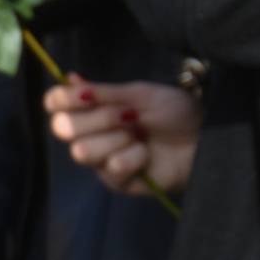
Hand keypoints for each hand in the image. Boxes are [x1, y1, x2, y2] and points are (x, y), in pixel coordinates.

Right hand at [45, 75, 201, 196]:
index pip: (56, 104)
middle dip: (99, 118)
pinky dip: (135, 156)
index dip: (63, 99)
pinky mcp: (116, 181)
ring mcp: (100, 160)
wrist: (204, 137)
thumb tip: (70, 77)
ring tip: (141, 135)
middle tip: (129, 116)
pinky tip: (147, 154)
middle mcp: (90, 135)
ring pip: (82, 151)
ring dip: (117, 138)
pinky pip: (112, 167)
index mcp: (94, 109)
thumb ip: (104, 91)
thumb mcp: (142, 94)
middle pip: (63, 127)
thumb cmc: (176, 113)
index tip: (86, 95)